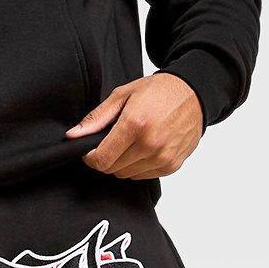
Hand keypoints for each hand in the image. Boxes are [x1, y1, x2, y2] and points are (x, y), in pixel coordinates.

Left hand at [66, 71, 203, 178]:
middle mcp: (150, 144)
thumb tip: (73, 135)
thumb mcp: (122, 95)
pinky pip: (144, 176)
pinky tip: (144, 148)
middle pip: (113, 169)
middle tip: (113, 142)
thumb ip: (96, 118)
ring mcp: (163, 157)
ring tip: (131, 142)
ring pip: (127, 175)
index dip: (91, 157)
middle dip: (106, 158)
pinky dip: (139, 166)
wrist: (194, 94)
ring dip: (123, 163)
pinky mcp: (172, 165)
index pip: (101, 159)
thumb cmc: (158, 91)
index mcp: (134, 125)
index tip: (91, 150)